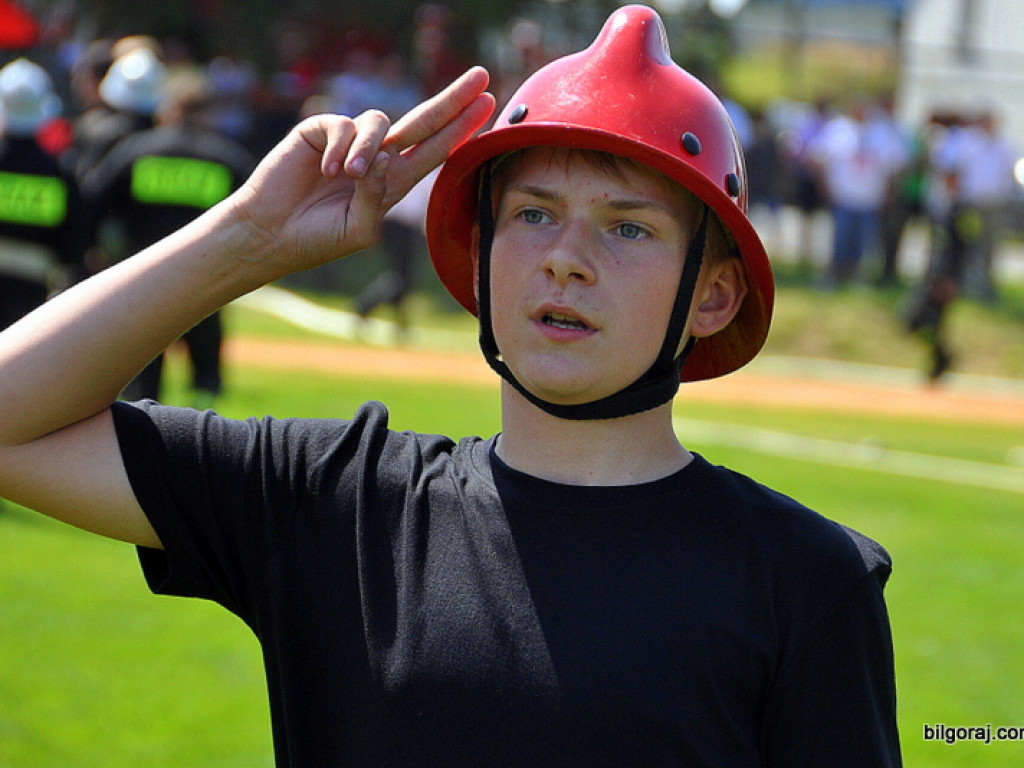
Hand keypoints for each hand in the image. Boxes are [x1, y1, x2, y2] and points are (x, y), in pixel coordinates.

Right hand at [231, 67, 493, 276]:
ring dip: (369, 147)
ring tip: (350, 175)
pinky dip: (340, 148)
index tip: (488, 107)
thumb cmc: (316, 237)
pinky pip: (344, 125)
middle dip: (453, 100)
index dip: (461, 129)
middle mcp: (377, 156)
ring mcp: (350, 141)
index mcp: (392, 181)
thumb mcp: (359, 229)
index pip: (434, 149)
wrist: (269, 235)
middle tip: (480, 78)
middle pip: (423, 121)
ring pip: (380, 122)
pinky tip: (326, 172)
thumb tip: (387, 157)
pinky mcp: (321, 130)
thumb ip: (378, 198)